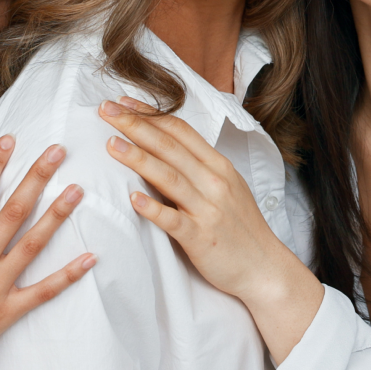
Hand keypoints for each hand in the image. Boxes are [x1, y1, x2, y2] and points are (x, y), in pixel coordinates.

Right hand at [0, 136, 93, 369]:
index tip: (10, 140)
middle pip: (14, 209)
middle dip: (37, 177)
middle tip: (57, 152)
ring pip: (33, 243)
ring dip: (57, 214)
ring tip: (76, 191)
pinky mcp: (5, 312)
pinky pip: (43, 291)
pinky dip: (68, 275)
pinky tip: (88, 258)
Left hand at [98, 97, 321, 360]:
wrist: (264, 268)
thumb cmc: (240, 226)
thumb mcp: (226, 186)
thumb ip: (198, 166)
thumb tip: (164, 147)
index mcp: (218, 165)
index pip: (180, 130)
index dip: (150, 114)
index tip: (122, 101)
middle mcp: (213, 182)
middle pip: (169, 147)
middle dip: (135, 125)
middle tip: (106, 110)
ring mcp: (207, 209)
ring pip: (169, 177)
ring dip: (138, 159)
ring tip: (110, 145)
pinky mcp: (201, 238)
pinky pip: (174, 220)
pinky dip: (154, 208)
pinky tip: (132, 199)